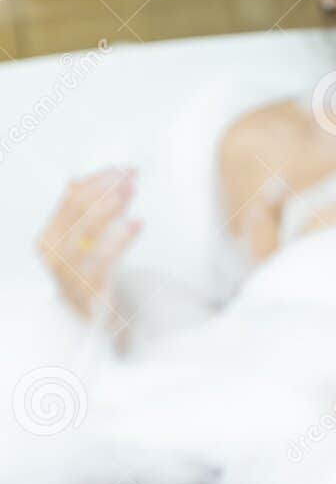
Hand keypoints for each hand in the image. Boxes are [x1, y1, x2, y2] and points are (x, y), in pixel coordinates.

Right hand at [35, 167, 141, 317]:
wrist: (88, 315)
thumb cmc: (89, 269)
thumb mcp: (87, 240)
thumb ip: (95, 211)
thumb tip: (114, 175)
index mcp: (49, 235)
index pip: (69, 199)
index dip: (97, 180)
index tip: (121, 168)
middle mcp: (53, 251)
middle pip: (78, 210)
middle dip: (105, 189)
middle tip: (131, 177)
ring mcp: (67, 270)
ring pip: (89, 231)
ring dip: (112, 206)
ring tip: (133, 191)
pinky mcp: (88, 287)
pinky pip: (105, 258)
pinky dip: (122, 237)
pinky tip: (138, 222)